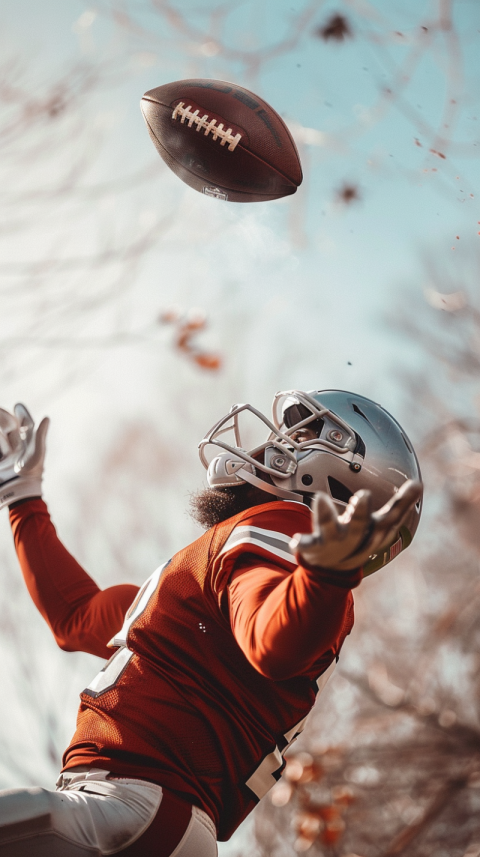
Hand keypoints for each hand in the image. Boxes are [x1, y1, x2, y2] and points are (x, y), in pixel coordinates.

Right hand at [0, 404, 48, 508]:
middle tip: (6, 419)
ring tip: (5, 437)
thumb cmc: (32, 472)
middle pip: (10, 425)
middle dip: (6, 420)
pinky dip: (1, 441)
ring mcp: (7, 452)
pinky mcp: (1, 459)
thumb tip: (46, 418)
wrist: (18, 489)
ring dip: (3, 436)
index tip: (18, 406)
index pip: (25, 423)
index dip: (22, 414)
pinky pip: (0, 444)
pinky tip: (3, 445)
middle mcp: (17, 444)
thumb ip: (40, 435)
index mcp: (28, 441)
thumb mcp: (37, 453)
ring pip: (2, 435)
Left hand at [290, 479, 421, 572]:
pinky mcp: (313, 548)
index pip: (390, 520)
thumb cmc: (361, 538)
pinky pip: (306, 546)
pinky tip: (295, 541)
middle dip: (360, 513)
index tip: (415, 484)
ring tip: (320, 499)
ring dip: (327, 517)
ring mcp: (333, 544)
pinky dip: (301, 544)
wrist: (334, 570)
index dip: (403, 504)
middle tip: (362, 495)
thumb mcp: (381, 525)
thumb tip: (420, 483)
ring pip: (330, 531)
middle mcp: (354, 539)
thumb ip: (400, 505)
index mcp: (373, 533)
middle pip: (359, 527)